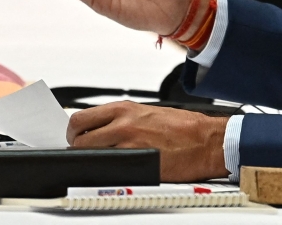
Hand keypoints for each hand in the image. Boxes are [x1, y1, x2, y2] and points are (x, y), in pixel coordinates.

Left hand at [67, 101, 229, 181]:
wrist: (207, 141)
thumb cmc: (184, 127)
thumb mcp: (148, 113)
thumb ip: (122, 120)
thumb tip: (101, 130)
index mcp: (125, 109)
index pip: (81, 118)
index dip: (74, 132)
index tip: (75, 138)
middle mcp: (123, 124)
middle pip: (78, 137)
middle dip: (76, 147)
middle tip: (82, 153)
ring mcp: (129, 145)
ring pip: (90, 155)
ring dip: (90, 160)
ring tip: (101, 163)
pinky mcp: (138, 164)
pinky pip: (110, 170)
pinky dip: (107, 172)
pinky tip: (115, 172)